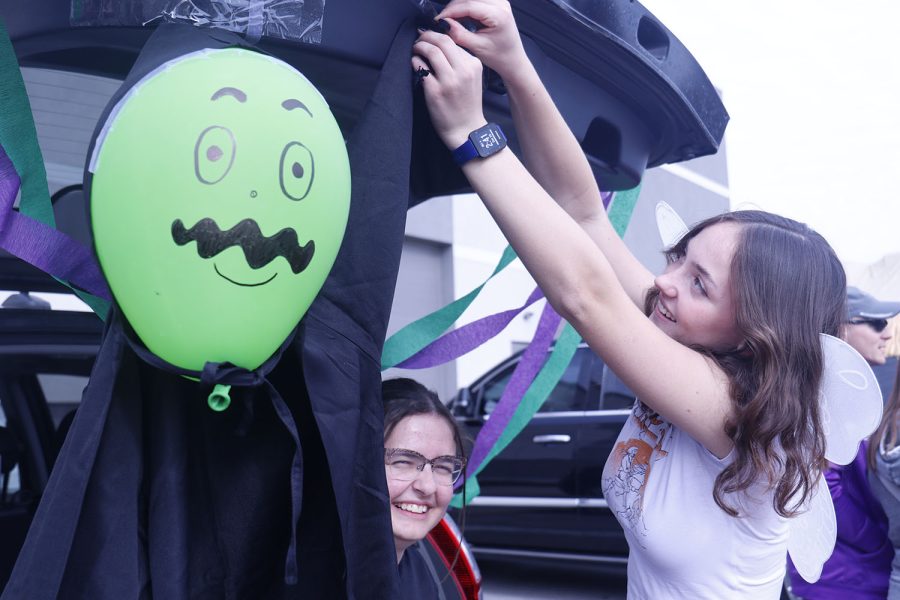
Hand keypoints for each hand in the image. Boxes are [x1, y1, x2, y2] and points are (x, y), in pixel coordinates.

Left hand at [412, 30, 486, 148]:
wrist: (466, 130)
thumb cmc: (467, 105)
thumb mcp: (472, 78)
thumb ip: (461, 62)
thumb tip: (440, 44)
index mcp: (474, 65)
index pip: (453, 41)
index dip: (438, 35)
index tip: (429, 36)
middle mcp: (463, 71)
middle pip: (442, 41)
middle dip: (427, 36)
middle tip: (419, 39)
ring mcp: (449, 81)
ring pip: (431, 51)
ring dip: (419, 46)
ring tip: (415, 49)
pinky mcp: (435, 91)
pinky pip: (421, 67)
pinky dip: (415, 61)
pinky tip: (414, 63)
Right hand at [436, 0, 529, 81]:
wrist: (513, 59)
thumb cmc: (499, 56)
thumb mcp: (477, 47)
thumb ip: (459, 34)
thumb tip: (442, 23)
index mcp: (498, 14)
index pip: (468, 5)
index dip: (450, 11)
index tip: (437, 20)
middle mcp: (501, 4)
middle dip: (453, 7)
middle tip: (442, 20)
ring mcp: (500, 1)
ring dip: (458, 5)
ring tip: (450, 18)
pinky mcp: (497, 3)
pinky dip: (465, 5)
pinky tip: (459, 16)